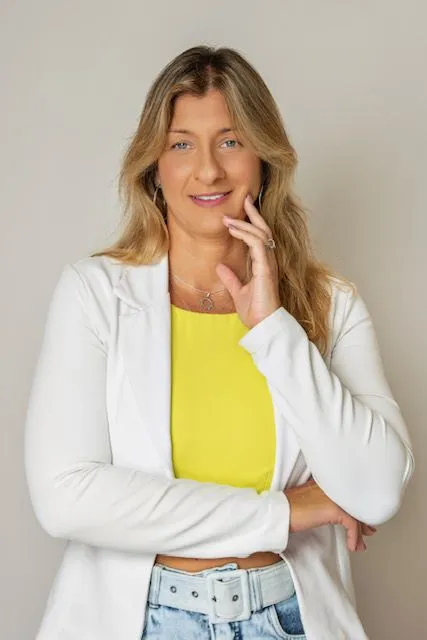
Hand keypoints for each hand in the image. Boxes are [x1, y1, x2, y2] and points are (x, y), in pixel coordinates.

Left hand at [216, 193, 280, 328]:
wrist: (263, 325)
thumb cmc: (256, 311)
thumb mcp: (237, 292)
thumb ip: (230, 278)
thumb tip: (220, 266)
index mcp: (263, 264)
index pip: (260, 237)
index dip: (252, 222)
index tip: (241, 209)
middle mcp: (269, 261)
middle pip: (264, 230)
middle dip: (254, 213)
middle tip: (244, 198)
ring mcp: (269, 264)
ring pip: (260, 234)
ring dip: (244, 223)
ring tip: (228, 218)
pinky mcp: (266, 268)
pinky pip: (257, 245)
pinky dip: (246, 235)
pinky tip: (234, 230)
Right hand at [284, 479, 376, 551]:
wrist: (281, 511)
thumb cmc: (290, 507)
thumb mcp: (311, 501)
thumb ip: (325, 503)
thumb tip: (337, 515)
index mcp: (327, 482)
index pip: (348, 495)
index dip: (357, 510)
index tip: (362, 521)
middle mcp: (333, 486)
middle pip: (355, 504)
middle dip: (362, 521)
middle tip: (367, 532)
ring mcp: (335, 496)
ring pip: (355, 514)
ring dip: (359, 533)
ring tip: (359, 544)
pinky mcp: (334, 508)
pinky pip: (351, 524)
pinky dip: (353, 537)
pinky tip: (351, 546)